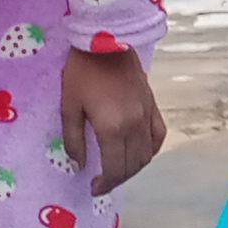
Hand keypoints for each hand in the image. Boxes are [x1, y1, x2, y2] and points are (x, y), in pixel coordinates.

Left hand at [58, 47, 165, 195]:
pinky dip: (150, 150)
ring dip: (133, 168)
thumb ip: (74, 140)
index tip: (94, 188)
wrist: (106, 40)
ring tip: (117, 171)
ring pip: (146, 154)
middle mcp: (134, 126)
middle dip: (117, 179)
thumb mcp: (69, 106)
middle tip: (102, 183)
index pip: (114, 168)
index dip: (105, 183)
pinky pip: (158, 135)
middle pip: (132, 165)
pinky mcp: (152, 105)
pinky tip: (140, 154)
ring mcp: (147, 115)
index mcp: (112, 128)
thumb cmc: (81, 71)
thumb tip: (78, 165)